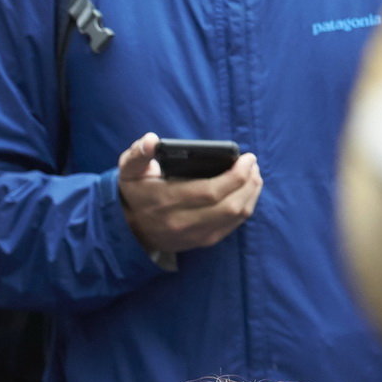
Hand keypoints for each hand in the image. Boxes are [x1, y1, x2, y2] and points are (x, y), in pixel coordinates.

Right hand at [116, 132, 261, 255]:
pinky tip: (246, 193)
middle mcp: (182, 222)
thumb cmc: (135, 192)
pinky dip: (245, 207)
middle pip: (231, 205)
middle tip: (253, 165)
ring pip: (236, 216)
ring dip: (251, 194)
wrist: (128, 228)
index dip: (236, 175)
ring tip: (253, 176)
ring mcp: (194, 235)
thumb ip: (139, 153)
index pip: (212, 191)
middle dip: (249, 182)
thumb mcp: (129, 170)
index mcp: (167, 201)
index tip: (247, 158)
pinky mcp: (202, 241)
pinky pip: (233, 226)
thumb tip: (152, 140)